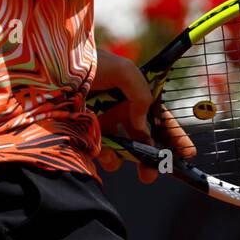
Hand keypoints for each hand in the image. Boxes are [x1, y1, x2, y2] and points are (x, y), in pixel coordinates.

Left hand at [93, 48, 195, 184]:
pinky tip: (103, 152)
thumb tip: (142, 126)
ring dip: (124, 159)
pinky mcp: (84, 134)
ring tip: (116, 159)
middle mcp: (119, 110)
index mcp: (132, 94)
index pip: (158, 117)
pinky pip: (100, 152)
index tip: (187, 153)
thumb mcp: (123, 71)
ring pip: (122, 151)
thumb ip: (141, 95)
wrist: (51, 69)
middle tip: (151, 175)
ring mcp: (102, 124)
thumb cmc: (90, 63)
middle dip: (150, 159)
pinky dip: (105, 156)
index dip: (173, 135)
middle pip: (142, 139)